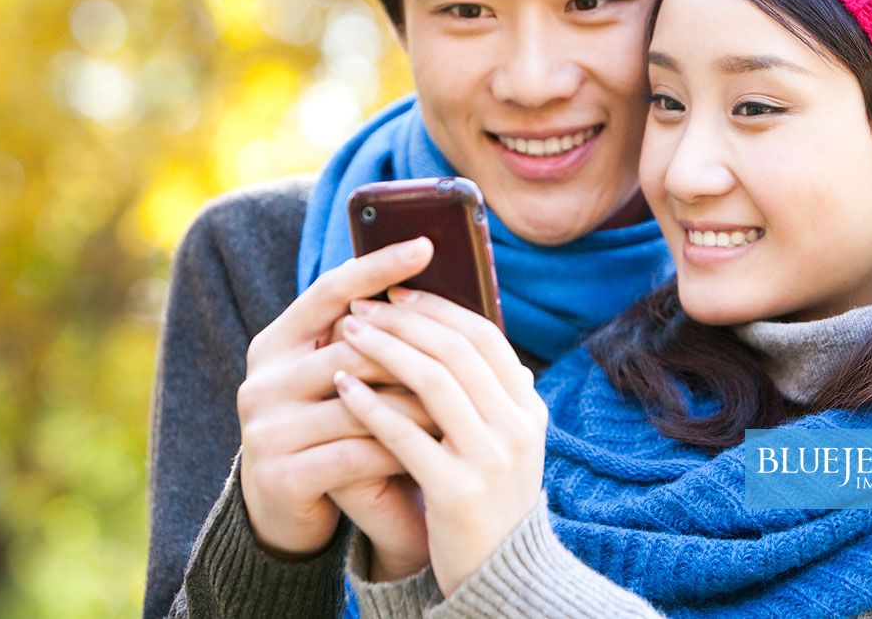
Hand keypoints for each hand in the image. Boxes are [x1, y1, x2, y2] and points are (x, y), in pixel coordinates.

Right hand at [236, 238, 432, 554]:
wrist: (285, 508)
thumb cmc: (330, 430)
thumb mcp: (339, 379)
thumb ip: (369, 341)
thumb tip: (437, 292)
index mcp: (276, 343)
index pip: (330, 291)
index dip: (378, 266)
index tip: (427, 245)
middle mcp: (262, 379)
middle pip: (351, 348)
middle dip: (413, 351)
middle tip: (466, 349)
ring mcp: (266, 428)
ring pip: (359, 403)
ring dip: (416, 404)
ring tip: (463, 402)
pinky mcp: (281, 475)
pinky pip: (356, 453)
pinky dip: (401, 447)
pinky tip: (436, 447)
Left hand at [333, 288, 546, 595]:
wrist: (500, 578)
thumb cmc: (488, 500)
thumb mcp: (504, 440)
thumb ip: (486, 390)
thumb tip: (455, 328)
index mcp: (529, 408)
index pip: (485, 336)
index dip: (438, 309)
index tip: (395, 293)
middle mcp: (518, 427)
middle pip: (457, 350)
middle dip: (404, 321)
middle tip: (361, 306)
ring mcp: (491, 459)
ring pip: (435, 382)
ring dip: (386, 350)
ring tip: (347, 333)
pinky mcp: (457, 492)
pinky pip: (407, 436)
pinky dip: (372, 406)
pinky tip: (343, 388)